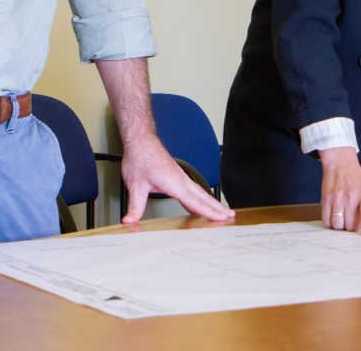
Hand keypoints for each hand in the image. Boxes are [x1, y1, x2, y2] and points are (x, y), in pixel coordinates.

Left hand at [120, 134, 234, 223]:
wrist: (141, 141)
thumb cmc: (140, 158)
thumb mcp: (135, 185)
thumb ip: (135, 205)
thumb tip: (129, 220)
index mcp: (174, 183)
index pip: (194, 201)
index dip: (208, 212)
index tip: (220, 218)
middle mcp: (181, 179)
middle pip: (203, 196)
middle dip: (217, 207)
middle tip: (230, 216)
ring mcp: (180, 176)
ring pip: (200, 191)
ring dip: (212, 201)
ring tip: (222, 210)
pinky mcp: (177, 174)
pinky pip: (194, 188)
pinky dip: (201, 196)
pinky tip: (201, 201)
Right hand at [320, 147, 360, 235]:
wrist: (340, 163)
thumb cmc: (358, 181)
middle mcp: (351, 196)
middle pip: (351, 224)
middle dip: (352, 228)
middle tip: (352, 220)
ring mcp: (338, 197)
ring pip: (337, 224)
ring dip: (340, 227)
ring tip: (342, 219)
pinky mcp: (326, 199)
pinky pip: (326, 220)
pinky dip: (330, 223)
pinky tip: (334, 217)